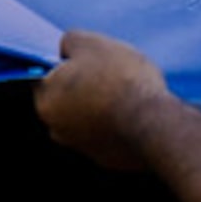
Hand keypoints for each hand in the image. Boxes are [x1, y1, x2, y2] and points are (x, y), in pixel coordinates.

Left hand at [35, 30, 174, 172]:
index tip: (88, 56)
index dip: (67, 62)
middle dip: (85, 83)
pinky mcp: (107, 159)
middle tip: (110, 71)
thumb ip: (69, 42)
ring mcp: (83, 147)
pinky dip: (117, 121)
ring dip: (102, 103)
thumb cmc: (119, 79)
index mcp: (46, 100)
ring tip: (127, 90)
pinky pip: (108, 132)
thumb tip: (66, 51)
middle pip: (68, 96)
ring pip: (88, 115)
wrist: (154, 124)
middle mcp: (57, 129)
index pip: (47, 75)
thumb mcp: (89, 42)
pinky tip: (135, 110)